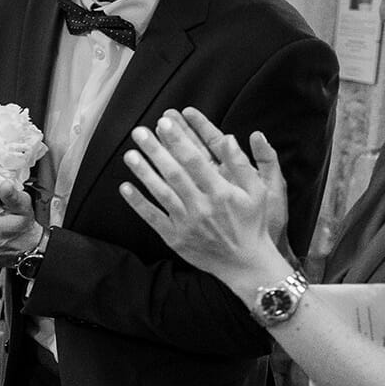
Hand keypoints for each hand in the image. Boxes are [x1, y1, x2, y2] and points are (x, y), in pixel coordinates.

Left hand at [120, 109, 288, 288]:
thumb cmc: (253, 222)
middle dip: (155, 150)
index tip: (165, 123)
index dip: (178, 140)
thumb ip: (242, 165)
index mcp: (222, 192)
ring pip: (160, 192)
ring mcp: (187, 223)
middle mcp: (202, 206)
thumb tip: (228, 138)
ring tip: (129, 154)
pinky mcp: (175, 237)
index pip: (195, 160)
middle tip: (139, 131)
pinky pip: (153, 217)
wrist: (245, 262)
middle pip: (174, 172)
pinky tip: (125, 187)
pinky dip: (138, 203)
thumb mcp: (259, 192)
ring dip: (143, 172)